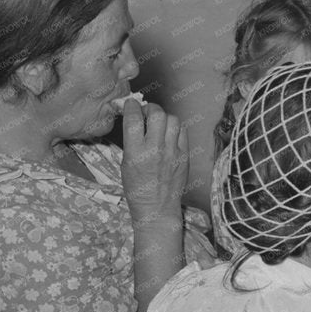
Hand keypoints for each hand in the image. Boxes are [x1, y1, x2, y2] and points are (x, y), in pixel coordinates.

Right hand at [121, 99, 188, 223]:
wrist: (157, 207)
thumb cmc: (137, 188)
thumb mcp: (125, 165)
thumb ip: (131, 142)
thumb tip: (134, 121)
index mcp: (135, 153)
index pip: (133, 120)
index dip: (131, 107)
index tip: (131, 104)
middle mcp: (155, 150)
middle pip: (157, 115)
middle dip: (150, 108)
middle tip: (147, 111)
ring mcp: (173, 152)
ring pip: (173, 120)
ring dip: (164, 117)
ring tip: (159, 121)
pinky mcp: (185, 155)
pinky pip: (183, 132)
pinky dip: (176, 128)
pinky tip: (170, 132)